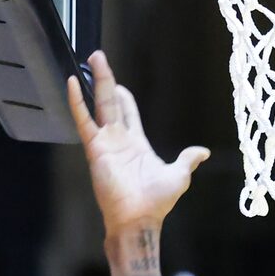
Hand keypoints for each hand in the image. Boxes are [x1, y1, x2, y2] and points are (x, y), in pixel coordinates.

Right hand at [67, 51, 209, 235]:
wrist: (139, 218)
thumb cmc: (156, 201)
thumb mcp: (179, 175)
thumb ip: (187, 160)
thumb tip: (203, 152)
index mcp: (137, 143)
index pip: (128, 112)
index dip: (124, 96)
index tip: (118, 82)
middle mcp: (119, 139)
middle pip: (111, 102)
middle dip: (105, 79)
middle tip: (97, 57)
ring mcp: (105, 142)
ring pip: (99, 104)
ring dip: (94, 82)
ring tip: (91, 59)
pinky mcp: (95, 147)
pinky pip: (83, 120)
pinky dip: (77, 102)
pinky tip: (72, 83)